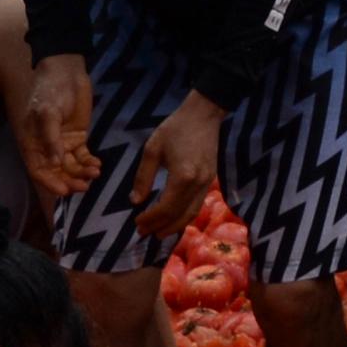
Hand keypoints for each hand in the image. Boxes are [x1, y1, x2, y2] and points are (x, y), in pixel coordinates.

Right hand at [21, 54, 100, 196]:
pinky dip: (88, 162)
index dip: (50, 182)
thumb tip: (55, 163)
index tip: (64, 191)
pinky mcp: (77, 137)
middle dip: (69, 181)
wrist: (65, 71)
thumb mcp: (47, 112)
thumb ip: (50, 138)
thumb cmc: (50, 91)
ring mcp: (62, 143)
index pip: (38, 170)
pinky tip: (97, 165)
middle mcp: (46, 148)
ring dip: (81, 173)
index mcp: (31, 144)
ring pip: (70, 166)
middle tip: (84, 186)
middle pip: (56, 172)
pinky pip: (82, 155)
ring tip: (94, 174)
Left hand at [129, 91, 224, 237]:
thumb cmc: (175, 129)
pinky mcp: (211, 179)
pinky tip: (174, 218)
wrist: (204, 114)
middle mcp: (198, 183)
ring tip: (158, 233)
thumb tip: (135, 201)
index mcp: (182, 176)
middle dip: (160, 227)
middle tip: (143, 233)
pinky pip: (198, 204)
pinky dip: (185, 216)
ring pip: (191, 213)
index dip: (150, 219)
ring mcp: (207, 182)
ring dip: (174, 226)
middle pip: (179, 215)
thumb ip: (143, 177)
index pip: (165, 208)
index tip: (136, 222)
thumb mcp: (152, 150)